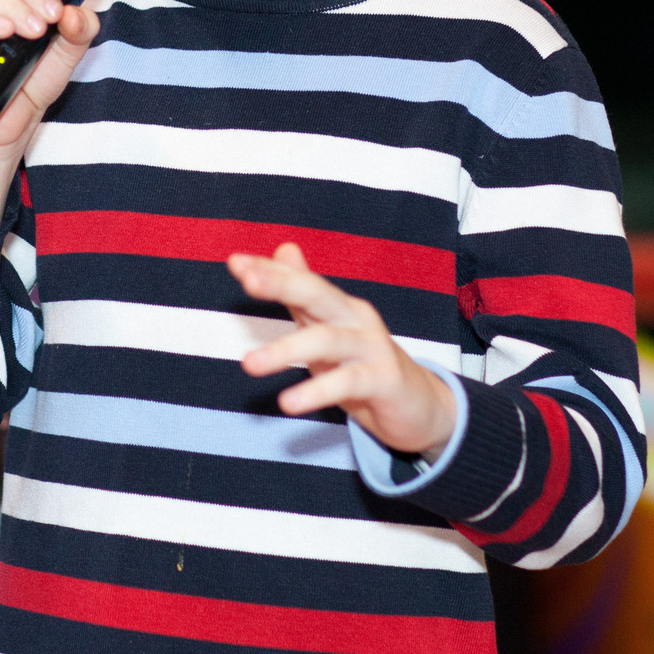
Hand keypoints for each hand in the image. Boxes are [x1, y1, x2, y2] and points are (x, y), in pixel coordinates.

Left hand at [231, 242, 457, 458]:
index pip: (301, 281)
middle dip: (282, 283)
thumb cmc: (363, 364)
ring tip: (248, 364)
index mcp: (338, 306)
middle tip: (248, 281)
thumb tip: (283, 247)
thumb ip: (303, 293)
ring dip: (286, 350)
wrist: (418, 406)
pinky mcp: (384, 381)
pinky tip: (288, 402)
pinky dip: (316, 392)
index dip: (269, 270)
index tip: (235, 262)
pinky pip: (347, 383)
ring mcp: (372, 348)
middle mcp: (356, 319)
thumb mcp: (328, 328)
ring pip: (326, 340)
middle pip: (317, 294)